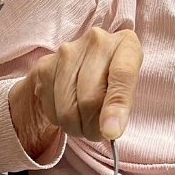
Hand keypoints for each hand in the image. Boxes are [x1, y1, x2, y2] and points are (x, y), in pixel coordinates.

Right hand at [10, 28, 142, 153]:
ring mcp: (67, 52)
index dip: (116, 107)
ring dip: (76, 127)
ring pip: (67, 109)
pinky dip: (59, 120)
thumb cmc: (114, 78)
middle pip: (90, 99)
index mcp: (125, 44)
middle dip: (93, 127)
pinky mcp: (45, 65)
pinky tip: (67, 108)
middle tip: (97, 131)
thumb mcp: (129, 88)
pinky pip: (50, 109)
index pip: (122, 75)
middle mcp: (96, 42)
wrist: (85, 62)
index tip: (110, 132)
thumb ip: (123, 106)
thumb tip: (110, 131)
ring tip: (83, 122)